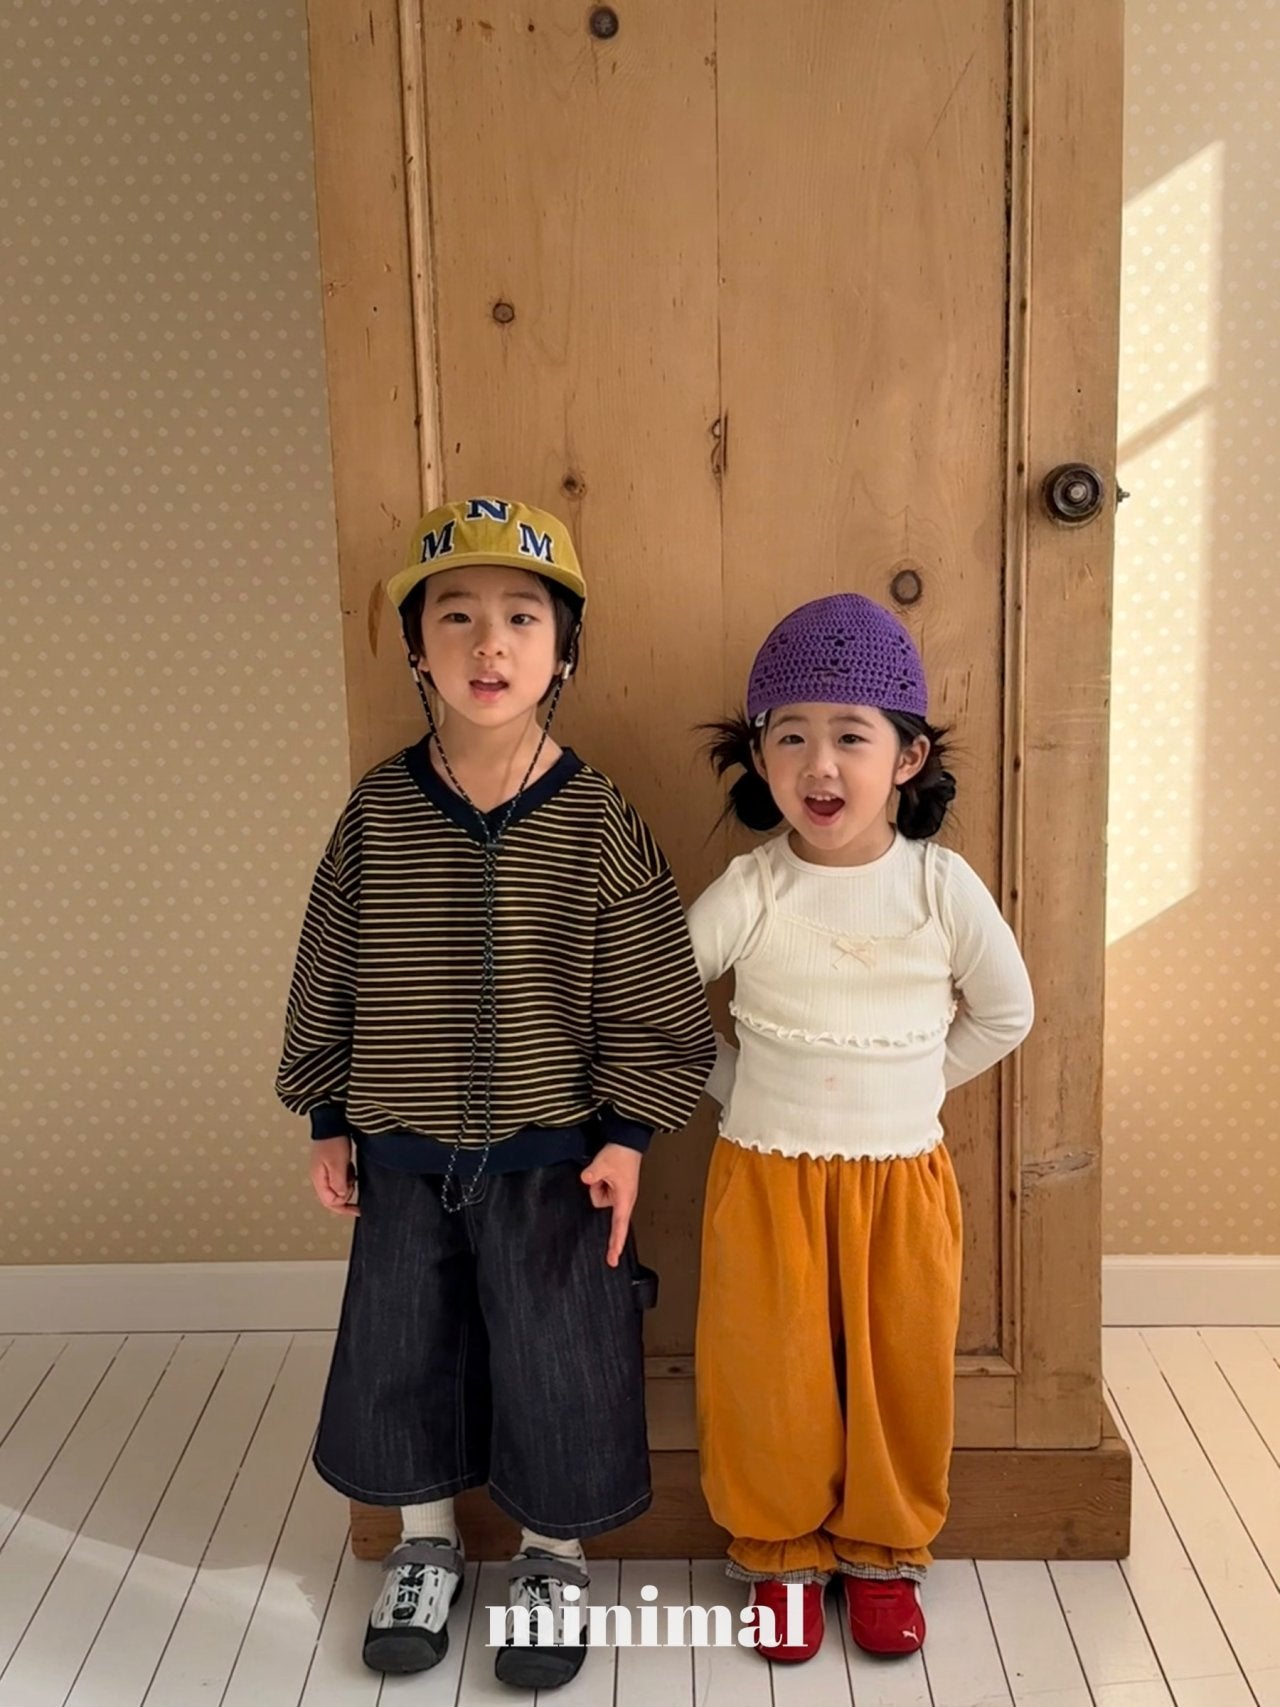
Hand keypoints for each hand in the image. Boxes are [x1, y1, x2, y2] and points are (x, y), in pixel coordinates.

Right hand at [309, 1136, 358, 1216]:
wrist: (332, 1123)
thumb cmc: (333, 1141)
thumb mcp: (338, 1164)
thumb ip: (339, 1183)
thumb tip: (342, 1198)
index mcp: (319, 1179)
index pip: (329, 1202)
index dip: (343, 1206)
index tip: (357, 1207)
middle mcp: (319, 1178)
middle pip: (332, 1198)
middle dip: (346, 1197)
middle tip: (354, 1186)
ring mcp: (324, 1172)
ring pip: (337, 1189)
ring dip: (347, 1186)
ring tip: (352, 1175)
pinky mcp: (330, 1166)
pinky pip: (339, 1179)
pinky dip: (347, 1178)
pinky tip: (351, 1170)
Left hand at [580, 1143, 641, 1268]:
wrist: (629, 1141)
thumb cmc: (622, 1154)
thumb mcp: (604, 1163)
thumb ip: (593, 1174)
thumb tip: (586, 1180)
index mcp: (624, 1199)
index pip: (619, 1227)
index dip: (615, 1244)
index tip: (612, 1260)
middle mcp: (622, 1199)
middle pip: (599, 1203)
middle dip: (597, 1190)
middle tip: (603, 1174)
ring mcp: (617, 1193)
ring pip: (597, 1196)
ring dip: (597, 1183)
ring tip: (605, 1171)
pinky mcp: (613, 1187)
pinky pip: (598, 1188)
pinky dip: (598, 1180)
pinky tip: (604, 1171)